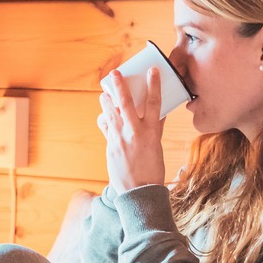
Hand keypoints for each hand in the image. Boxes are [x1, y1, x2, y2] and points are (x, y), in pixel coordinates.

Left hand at [97, 67, 165, 191]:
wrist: (139, 192)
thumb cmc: (152, 170)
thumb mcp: (157, 147)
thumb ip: (155, 129)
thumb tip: (158, 114)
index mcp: (152, 132)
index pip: (154, 102)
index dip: (154, 84)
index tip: (153, 71)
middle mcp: (135, 133)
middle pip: (125, 103)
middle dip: (119, 86)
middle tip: (114, 73)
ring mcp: (120, 139)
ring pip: (110, 113)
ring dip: (106, 101)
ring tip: (104, 94)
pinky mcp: (111, 146)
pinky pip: (105, 128)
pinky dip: (104, 120)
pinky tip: (104, 117)